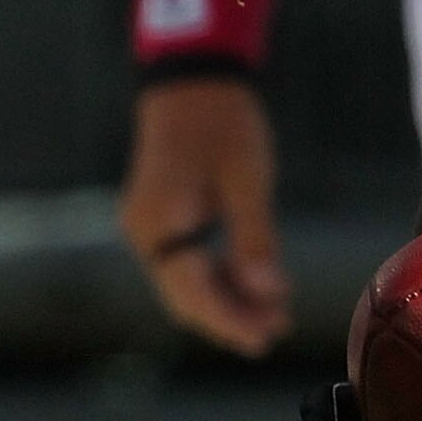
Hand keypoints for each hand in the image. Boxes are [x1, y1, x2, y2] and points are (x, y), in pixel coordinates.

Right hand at [120, 77, 292, 354]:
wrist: (193, 80)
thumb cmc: (223, 124)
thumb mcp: (247, 180)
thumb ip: (254, 241)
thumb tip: (268, 294)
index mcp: (161, 223)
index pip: (194, 291)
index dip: (231, 320)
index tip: (265, 340)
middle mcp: (145, 232)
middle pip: (185, 296)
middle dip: (231, 317)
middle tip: (276, 333)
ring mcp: (148, 228)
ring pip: (186, 284)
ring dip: (228, 301)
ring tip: (275, 315)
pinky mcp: (160, 221)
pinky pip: (187, 264)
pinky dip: (219, 278)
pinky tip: (255, 286)